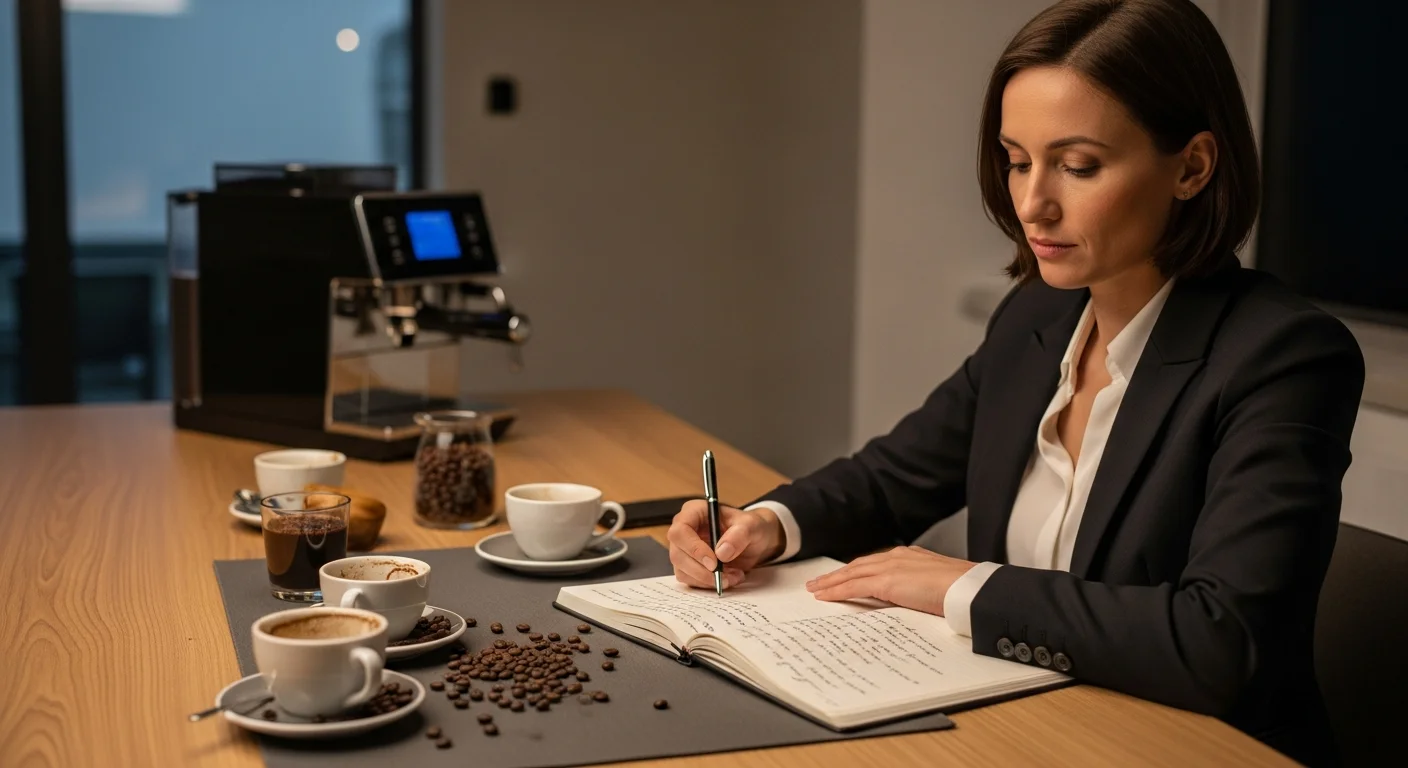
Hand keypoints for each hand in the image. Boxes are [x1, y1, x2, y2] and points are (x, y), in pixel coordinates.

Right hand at [667, 500, 784, 589]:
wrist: (755, 541)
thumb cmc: (751, 527)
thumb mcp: (752, 526)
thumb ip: (739, 535)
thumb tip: (721, 553)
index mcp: (694, 512)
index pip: (680, 531)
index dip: (694, 549)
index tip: (714, 563)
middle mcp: (684, 530)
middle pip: (678, 554)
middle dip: (702, 571)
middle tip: (725, 577)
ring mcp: (684, 549)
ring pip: (682, 571)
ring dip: (707, 580)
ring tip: (733, 576)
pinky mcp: (688, 565)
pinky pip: (690, 580)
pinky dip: (708, 584)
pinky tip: (727, 578)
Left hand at [805, 546, 977, 615]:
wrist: (971, 588)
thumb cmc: (963, 591)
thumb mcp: (937, 587)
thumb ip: (920, 590)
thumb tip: (912, 602)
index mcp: (911, 557)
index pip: (876, 563)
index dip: (857, 571)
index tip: (844, 576)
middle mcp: (898, 557)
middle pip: (858, 566)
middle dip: (838, 574)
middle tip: (819, 583)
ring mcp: (891, 567)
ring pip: (851, 574)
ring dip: (831, 582)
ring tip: (815, 590)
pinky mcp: (887, 582)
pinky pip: (854, 587)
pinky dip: (836, 591)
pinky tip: (824, 597)